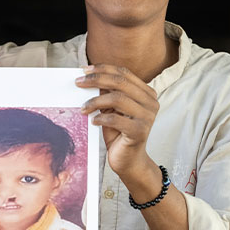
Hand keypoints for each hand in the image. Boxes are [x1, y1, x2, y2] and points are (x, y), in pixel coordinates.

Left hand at [77, 64, 159, 178]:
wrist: (129, 160)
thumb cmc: (119, 134)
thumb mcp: (112, 110)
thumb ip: (107, 94)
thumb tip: (91, 77)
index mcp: (146, 93)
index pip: (124, 73)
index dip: (103, 69)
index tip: (85, 70)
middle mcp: (150, 102)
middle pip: (120, 82)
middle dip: (96, 80)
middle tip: (79, 82)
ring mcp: (147, 117)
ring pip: (118, 99)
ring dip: (95, 102)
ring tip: (84, 108)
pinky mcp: (140, 131)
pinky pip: (116, 119)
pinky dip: (101, 118)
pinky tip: (94, 121)